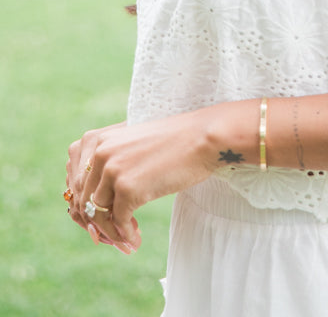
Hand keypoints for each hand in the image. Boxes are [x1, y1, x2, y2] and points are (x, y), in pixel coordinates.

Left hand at [66, 108, 221, 251]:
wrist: (202, 137)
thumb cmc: (172, 142)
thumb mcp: (129, 145)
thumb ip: (108, 165)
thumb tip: (92, 207)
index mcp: (95, 140)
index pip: (74, 182)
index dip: (84, 206)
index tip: (98, 221)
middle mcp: (98, 152)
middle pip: (83, 200)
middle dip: (96, 224)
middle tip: (113, 237)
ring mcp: (112, 169)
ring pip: (97, 214)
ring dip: (109, 233)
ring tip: (125, 240)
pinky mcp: (128, 187)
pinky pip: (118, 222)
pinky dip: (125, 235)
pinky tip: (136, 240)